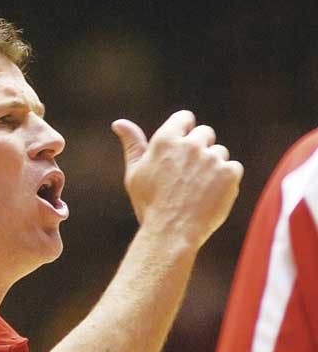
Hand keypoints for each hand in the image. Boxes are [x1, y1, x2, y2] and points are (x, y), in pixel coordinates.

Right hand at [111, 110, 243, 249]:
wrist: (171, 234)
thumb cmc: (149, 205)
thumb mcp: (135, 173)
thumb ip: (132, 145)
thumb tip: (119, 123)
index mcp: (165, 140)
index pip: (185, 118)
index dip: (186, 130)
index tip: (183, 147)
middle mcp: (190, 145)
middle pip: (205, 133)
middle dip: (200, 150)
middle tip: (189, 176)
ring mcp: (211, 158)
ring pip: (219, 153)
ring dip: (213, 167)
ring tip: (198, 190)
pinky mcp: (229, 173)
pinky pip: (233, 169)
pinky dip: (226, 182)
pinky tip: (211, 196)